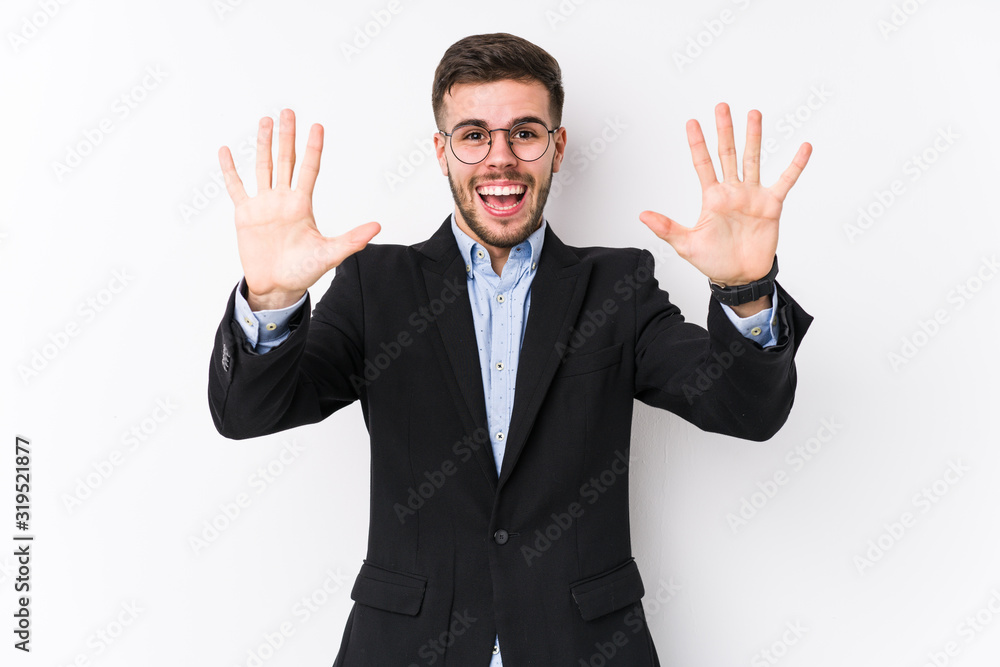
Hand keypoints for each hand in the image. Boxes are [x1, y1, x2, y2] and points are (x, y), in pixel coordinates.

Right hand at [219, 108, 380, 309]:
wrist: (277, 286)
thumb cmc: (303, 271)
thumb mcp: (330, 254)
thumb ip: (352, 239)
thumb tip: (377, 227)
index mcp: (302, 205)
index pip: (308, 169)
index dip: (312, 148)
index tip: (317, 126)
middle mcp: (283, 199)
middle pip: (285, 160)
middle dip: (286, 136)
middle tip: (287, 111)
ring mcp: (263, 205)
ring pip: (262, 167)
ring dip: (262, 144)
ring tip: (265, 121)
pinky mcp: (245, 214)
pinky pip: (236, 188)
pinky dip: (230, 170)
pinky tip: (226, 151)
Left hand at [639, 103, 810, 285]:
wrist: (740, 277)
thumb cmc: (713, 261)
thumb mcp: (686, 245)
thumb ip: (666, 228)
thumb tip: (642, 215)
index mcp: (712, 198)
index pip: (703, 164)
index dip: (697, 144)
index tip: (691, 122)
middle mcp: (732, 191)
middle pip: (728, 154)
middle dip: (725, 131)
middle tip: (722, 106)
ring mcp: (752, 196)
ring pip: (753, 160)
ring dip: (754, 137)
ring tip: (754, 114)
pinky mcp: (771, 205)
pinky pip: (785, 181)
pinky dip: (795, 165)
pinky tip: (804, 147)